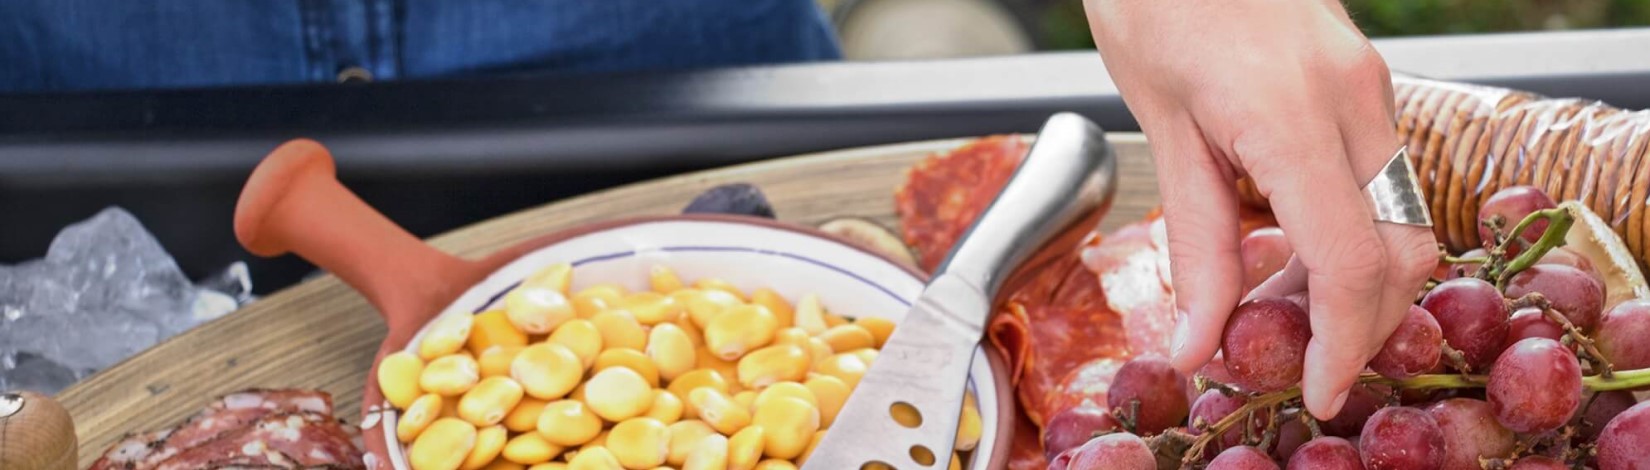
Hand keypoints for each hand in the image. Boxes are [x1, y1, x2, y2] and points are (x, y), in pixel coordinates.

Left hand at [1084, 0, 1437, 418]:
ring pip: (1402, 217)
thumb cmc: (1154, 1)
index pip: (1353, 263)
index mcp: (1295, 117)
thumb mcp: (1160, 128)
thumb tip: (1200, 340)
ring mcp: (1370, 86)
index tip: (1318, 393)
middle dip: (1360, 322)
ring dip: (1356, 280)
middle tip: (1293, 360)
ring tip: (1279, 307)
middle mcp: (1355, 101)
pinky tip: (1291, 248)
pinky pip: (1381, 178)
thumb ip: (1196, 241)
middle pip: (1401, 250)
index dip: (1342, 344)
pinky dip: (1351, 230)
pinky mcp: (1365, 80)